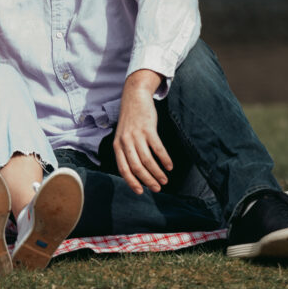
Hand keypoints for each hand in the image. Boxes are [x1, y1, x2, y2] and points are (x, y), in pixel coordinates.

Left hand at [113, 73, 172, 194]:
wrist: (134, 96)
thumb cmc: (130, 119)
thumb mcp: (122, 135)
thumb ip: (126, 151)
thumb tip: (136, 172)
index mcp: (117, 145)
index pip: (123, 169)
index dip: (132, 182)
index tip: (140, 192)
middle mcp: (125, 141)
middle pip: (136, 167)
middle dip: (148, 180)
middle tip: (158, 189)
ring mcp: (137, 135)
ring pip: (147, 160)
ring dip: (157, 173)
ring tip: (165, 180)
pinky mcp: (148, 129)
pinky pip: (157, 148)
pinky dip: (164, 159)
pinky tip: (169, 166)